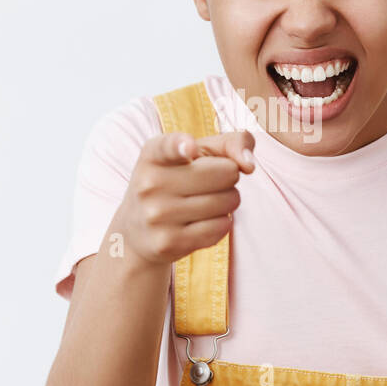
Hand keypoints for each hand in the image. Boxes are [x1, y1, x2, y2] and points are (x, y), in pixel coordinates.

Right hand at [114, 130, 255, 265]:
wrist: (137, 230)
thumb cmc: (176, 181)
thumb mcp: (195, 153)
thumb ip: (230, 143)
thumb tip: (249, 164)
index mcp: (152, 155)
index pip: (168, 146)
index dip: (182, 145)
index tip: (190, 147)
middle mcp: (150, 184)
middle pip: (225, 173)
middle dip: (229, 176)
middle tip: (212, 183)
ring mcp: (157, 215)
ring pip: (228, 201)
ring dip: (229, 200)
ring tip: (208, 201)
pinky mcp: (168, 242)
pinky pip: (221, 227)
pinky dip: (223, 222)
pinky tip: (206, 220)